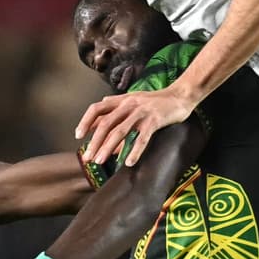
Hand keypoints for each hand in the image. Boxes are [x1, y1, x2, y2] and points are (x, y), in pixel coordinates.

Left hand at [75, 85, 194, 165]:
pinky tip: (128, 162)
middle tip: (87, 157)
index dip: (85, 121)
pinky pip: (142, 138)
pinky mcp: (154, 121)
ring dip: (108, 148)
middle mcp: (128, 105)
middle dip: (94, 142)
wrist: (180, 96)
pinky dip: (134, 151)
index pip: (96, 108)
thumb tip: (95, 123)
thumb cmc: (154, 101)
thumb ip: (113, 109)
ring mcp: (141, 113)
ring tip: (100, 161)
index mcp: (121, 100)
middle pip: (105, 124)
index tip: (78, 136)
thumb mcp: (131, 101)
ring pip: (120, 132)